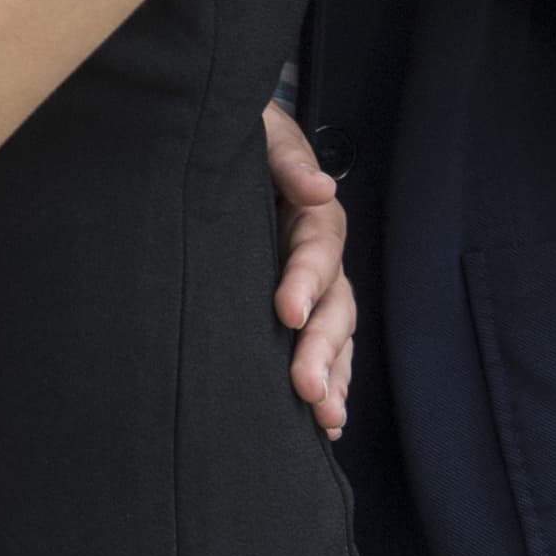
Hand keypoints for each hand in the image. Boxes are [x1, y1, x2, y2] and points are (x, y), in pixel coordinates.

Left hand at [263, 99, 355, 439]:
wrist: (222, 142)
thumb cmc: (241, 138)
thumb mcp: (262, 133)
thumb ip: (285, 159)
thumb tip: (318, 187)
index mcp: (312, 216)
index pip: (316, 252)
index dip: (305, 282)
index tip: (286, 313)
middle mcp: (319, 257)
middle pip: (333, 306)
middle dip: (322, 350)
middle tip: (306, 390)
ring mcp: (311, 287)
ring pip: (333, 336)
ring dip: (333, 377)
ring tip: (326, 418)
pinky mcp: (293, 307)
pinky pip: (321, 348)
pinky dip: (328, 382)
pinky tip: (325, 422)